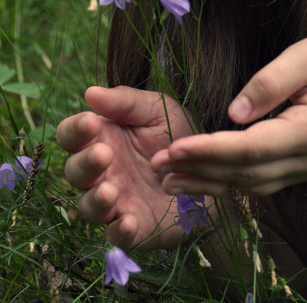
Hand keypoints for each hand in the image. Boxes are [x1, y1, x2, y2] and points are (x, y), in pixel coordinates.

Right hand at [56, 86, 196, 248]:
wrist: (213, 170)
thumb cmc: (177, 134)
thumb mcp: (157, 110)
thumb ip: (126, 102)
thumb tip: (90, 92)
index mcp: (103, 139)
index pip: (72, 135)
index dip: (75, 130)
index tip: (91, 121)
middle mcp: (102, 172)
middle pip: (74, 171)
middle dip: (85, 163)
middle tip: (105, 154)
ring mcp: (115, 202)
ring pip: (88, 206)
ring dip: (96, 200)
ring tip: (111, 191)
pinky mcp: (134, 228)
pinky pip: (116, 236)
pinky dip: (118, 232)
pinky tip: (128, 222)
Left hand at [151, 33, 306, 196]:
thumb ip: (270, 82)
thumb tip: (232, 114)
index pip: (253, 147)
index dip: (210, 150)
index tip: (173, 147)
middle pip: (248, 172)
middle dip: (201, 170)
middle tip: (158, 165)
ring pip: (253, 185)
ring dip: (211, 183)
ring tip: (170, 179)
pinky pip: (263, 182)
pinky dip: (231, 182)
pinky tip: (205, 179)